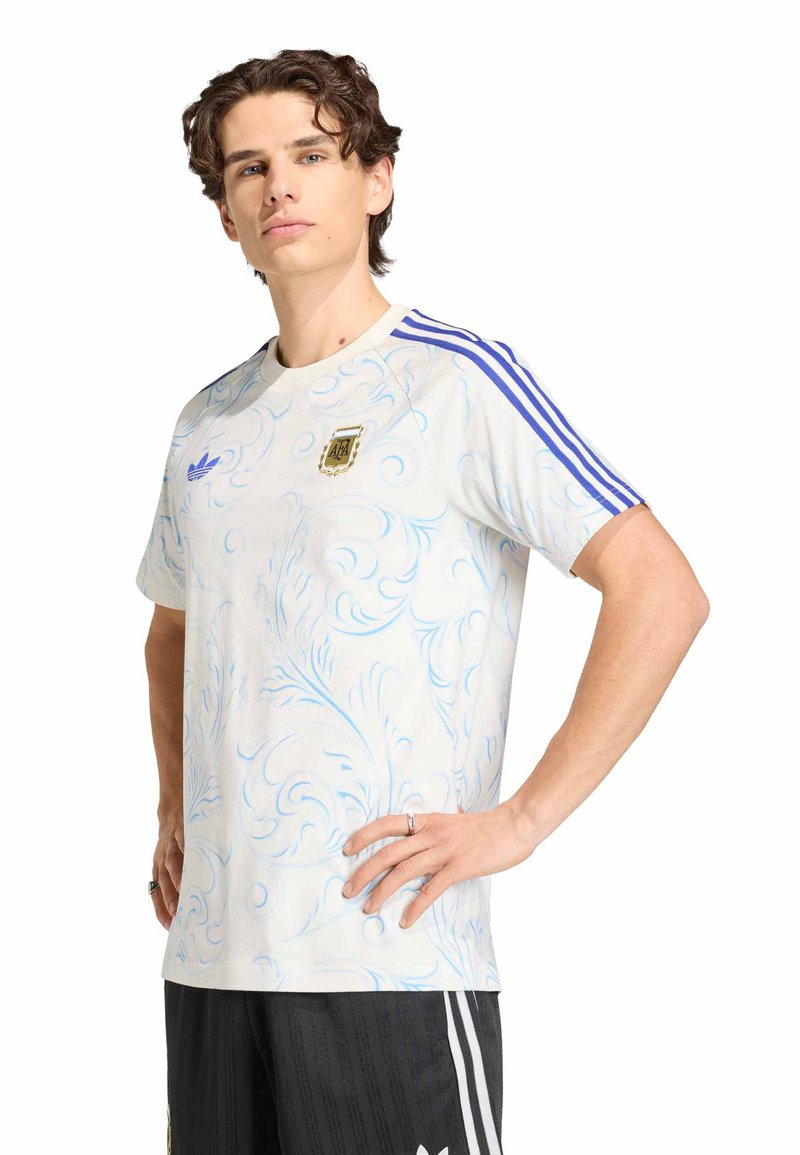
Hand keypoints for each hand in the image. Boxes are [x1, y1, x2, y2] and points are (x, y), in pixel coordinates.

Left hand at [151, 805, 183, 929]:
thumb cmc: (177, 840)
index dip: (161, 910)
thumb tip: (194, 905)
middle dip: (169, 898)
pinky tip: (196, 856)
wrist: (173, 807)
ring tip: (184, 889)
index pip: (156, 893)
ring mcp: (171, 843)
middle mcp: (162, 858)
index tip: (171, 927)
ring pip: (171, 861)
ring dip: (176, 876)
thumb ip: (179, 879)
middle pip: (163, 880)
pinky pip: (183, 839)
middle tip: (178, 914)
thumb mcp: (173, 859)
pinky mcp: (181, 828)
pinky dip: (187, 848)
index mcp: (159, 869)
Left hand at [341, 800, 535, 928]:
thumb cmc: (486, 826)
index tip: (347, 849)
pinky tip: (405, 920)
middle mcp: (430, 834)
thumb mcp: (454, 821)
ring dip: (381, 891)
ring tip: (368, 908)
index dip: (364, 835)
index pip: (387, 824)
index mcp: (427, 821)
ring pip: (402, 871)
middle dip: (363, 872)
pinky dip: (415, 906)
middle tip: (347, 890)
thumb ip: (437, 828)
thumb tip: (425, 830)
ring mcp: (444, 850)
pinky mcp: (458, 867)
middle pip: (387, 852)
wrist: (514, 825)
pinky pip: (431, 889)